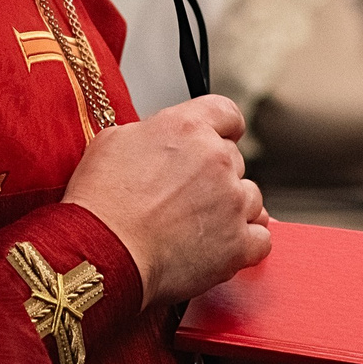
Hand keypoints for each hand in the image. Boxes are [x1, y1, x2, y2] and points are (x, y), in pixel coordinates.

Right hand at [63, 95, 270, 303]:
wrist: (103, 249)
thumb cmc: (101, 202)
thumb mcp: (112, 141)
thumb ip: (149, 132)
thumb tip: (156, 139)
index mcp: (187, 128)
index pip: (227, 113)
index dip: (222, 128)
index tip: (218, 138)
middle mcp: (217, 159)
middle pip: (234, 159)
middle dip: (214, 175)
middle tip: (184, 195)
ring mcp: (232, 202)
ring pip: (250, 198)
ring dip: (231, 208)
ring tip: (198, 224)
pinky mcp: (239, 243)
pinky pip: (261, 238)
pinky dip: (245, 242)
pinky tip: (222, 245)